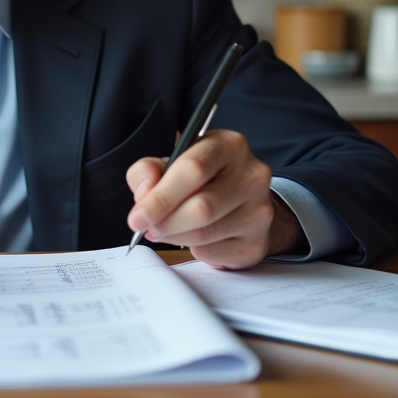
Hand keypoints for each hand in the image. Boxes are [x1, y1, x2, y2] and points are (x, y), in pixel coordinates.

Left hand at [125, 129, 303, 268]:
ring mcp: (259, 209)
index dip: (161, 197)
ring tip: (166, 230)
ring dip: (175, 236)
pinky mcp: (257, 241)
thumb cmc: (201, 179)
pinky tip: (194, 237)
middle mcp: (252, 174)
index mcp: (228, 144)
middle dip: (165, 222)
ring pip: (205, 233)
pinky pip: (214, 253)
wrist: (240, 201)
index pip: (193, 169)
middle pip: (201, 206)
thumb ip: (148, 171)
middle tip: (147, 228)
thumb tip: (145, 192)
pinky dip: (195, 250)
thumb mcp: (170, 163)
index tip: (138, 216)